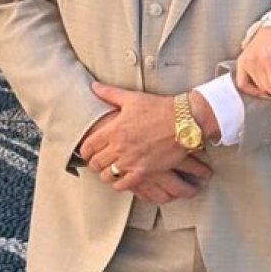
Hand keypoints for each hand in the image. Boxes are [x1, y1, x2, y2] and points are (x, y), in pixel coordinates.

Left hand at [79, 83, 211, 203]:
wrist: (185, 121)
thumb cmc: (161, 108)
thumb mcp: (133, 98)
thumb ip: (110, 93)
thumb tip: (94, 86)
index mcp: (114, 129)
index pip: (88, 146)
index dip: (86, 151)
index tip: (89, 151)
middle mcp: (119, 147)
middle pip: (95, 163)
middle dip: (95, 163)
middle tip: (99, 161)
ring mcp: (131, 160)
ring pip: (107, 175)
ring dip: (106, 174)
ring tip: (110, 170)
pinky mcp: (144, 171)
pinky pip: (123, 185)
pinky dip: (119, 184)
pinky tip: (123, 178)